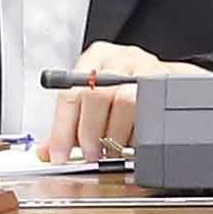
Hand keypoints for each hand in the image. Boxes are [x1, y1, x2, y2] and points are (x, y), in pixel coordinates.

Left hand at [41, 41, 199, 161]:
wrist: (166, 80)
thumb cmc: (124, 89)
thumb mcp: (93, 99)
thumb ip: (69, 124)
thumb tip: (46, 151)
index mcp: (95, 58)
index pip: (70, 93)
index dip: (61, 129)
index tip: (58, 155)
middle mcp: (120, 58)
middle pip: (97, 95)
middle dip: (89, 132)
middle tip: (90, 154)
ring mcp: (146, 67)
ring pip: (126, 101)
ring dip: (115, 134)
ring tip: (111, 150)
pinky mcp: (166, 80)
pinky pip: (150, 110)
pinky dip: (137, 133)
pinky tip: (131, 143)